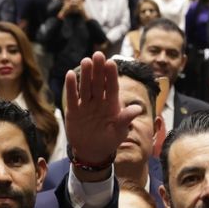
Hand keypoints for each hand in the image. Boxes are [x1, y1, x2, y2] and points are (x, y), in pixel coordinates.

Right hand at [64, 52, 145, 168]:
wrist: (93, 152)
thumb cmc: (110, 140)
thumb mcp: (120, 131)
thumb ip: (126, 119)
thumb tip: (137, 109)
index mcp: (112, 104)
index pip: (112, 87)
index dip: (112, 75)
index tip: (111, 62)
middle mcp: (99, 101)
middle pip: (99, 83)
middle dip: (99, 69)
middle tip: (98, 55)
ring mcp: (86, 104)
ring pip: (86, 87)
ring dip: (85, 74)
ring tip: (86, 61)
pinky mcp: (74, 111)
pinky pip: (73, 97)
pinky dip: (71, 87)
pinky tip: (70, 75)